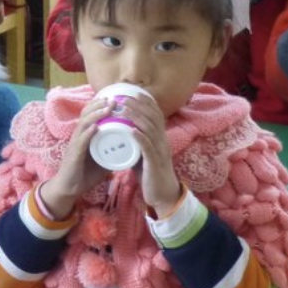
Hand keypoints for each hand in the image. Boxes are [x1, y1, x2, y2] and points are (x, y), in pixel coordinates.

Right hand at [40, 96, 113, 217]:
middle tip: (113, 99)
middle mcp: (78, 136)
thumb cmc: (85, 173)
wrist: (69, 188)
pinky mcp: (73, 154)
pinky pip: (80, 141)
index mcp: (85, 135)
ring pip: (84, 123)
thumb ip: (112, 152)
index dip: (100, 105)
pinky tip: (96, 127)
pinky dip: (88, 133)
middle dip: (99, 104)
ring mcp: (75, 144)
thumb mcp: (102, 160)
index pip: (90, 114)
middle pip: (86, 114)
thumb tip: (130, 148)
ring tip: (107, 108)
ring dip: (96, 114)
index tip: (114, 98)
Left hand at [117, 91, 181, 215]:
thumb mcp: (144, 152)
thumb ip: (138, 140)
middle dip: (139, 105)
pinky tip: (131, 130)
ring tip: (124, 108)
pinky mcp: (155, 164)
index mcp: (161, 138)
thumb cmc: (150, 173)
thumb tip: (125, 128)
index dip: (146, 102)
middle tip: (124, 97)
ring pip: (150, 130)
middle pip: (153, 118)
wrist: (162, 195)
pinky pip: (148, 148)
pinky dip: (140, 137)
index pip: (156, 115)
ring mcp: (160, 152)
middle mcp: (163, 142)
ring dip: (137, 117)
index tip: (134, 92)